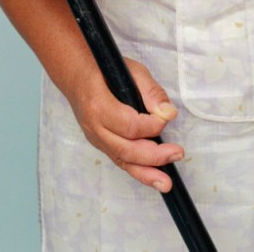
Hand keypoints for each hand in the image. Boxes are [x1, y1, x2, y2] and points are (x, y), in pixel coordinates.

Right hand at [66, 57, 183, 192]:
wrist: (76, 76)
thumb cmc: (105, 70)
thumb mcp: (132, 70)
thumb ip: (151, 91)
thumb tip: (168, 114)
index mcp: (98, 105)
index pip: (129, 126)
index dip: (152, 126)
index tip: (167, 117)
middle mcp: (94, 127)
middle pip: (125, 149)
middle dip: (154, 156)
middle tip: (177, 154)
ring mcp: (95, 138)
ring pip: (121, 160)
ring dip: (145, 173)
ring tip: (165, 183)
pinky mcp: (100, 144)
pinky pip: (119, 160)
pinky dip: (137, 170)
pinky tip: (153, 177)